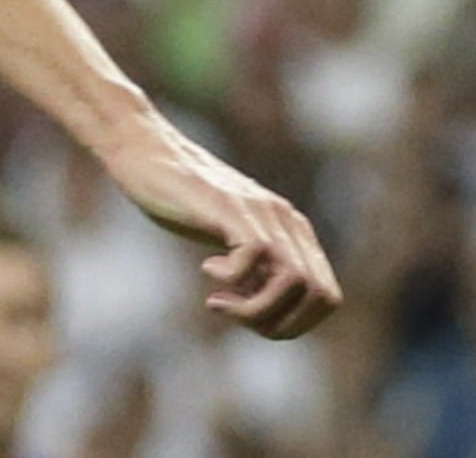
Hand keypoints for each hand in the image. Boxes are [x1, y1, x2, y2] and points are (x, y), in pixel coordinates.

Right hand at [97, 114, 342, 338]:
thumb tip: (271, 316)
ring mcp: (259, 210)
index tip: (253, 322)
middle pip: (318, 294)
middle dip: (278, 325)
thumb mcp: (231, 240)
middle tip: (236, 315)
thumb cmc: (184, 200)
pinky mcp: (229, 206)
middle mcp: (284, 219)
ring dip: (254, 309)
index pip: (327, 296)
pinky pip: (253, 254)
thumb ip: (257, 267)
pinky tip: (206, 268)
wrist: (147, 150)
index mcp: (292, 230)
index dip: (295, 325)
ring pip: (294, 280)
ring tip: (217, 302)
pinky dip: (230, 278)